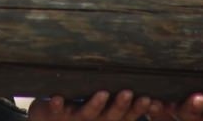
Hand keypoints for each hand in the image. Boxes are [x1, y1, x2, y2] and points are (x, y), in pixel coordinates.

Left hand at [28, 89, 160, 120]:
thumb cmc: (80, 109)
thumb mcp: (102, 108)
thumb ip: (119, 98)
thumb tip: (148, 86)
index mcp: (106, 118)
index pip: (126, 116)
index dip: (137, 109)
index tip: (148, 99)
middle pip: (110, 116)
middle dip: (119, 105)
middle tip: (128, 92)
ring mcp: (73, 118)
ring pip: (86, 113)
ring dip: (95, 104)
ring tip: (102, 93)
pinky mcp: (53, 114)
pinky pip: (55, 110)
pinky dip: (56, 105)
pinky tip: (57, 98)